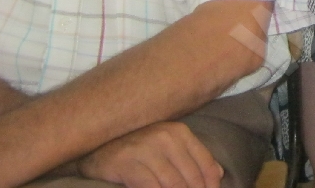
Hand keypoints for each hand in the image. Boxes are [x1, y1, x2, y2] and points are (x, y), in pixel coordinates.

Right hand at [78, 122, 222, 187]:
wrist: (95, 149)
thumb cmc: (137, 151)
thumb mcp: (167, 148)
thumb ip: (192, 157)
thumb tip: (219, 174)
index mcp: (180, 132)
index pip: (206, 165)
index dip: (211, 186)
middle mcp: (165, 137)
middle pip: (191, 178)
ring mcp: (146, 149)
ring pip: (173, 185)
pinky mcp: (127, 163)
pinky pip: (151, 187)